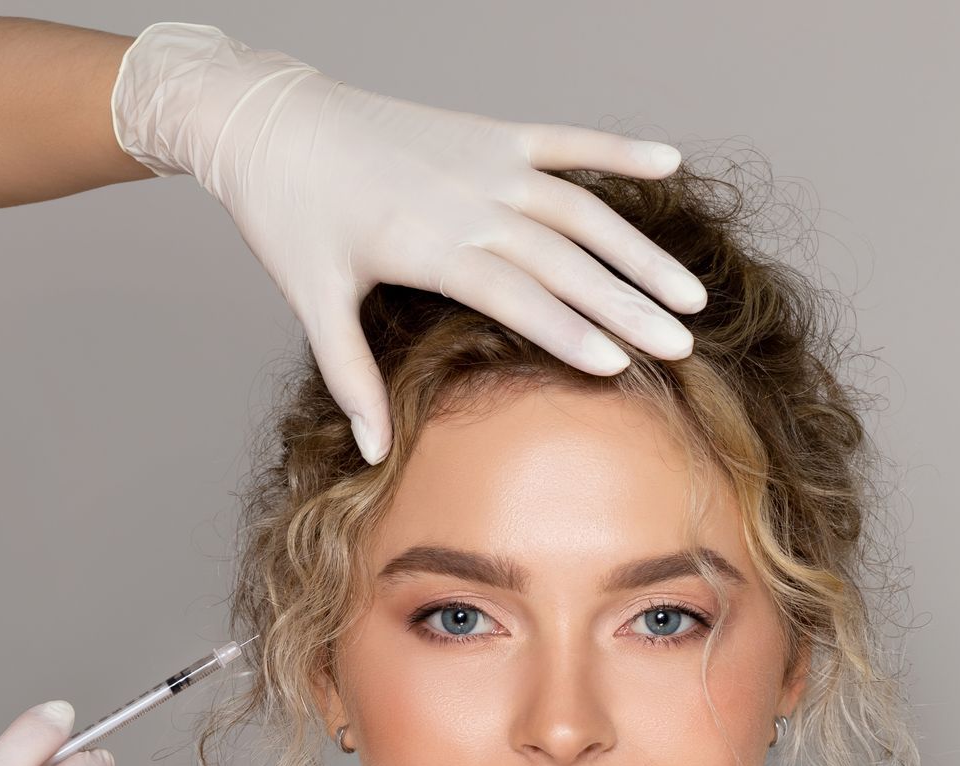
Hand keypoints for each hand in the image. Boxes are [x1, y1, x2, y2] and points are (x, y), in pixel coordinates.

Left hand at [110, 21, 708, 464]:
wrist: (270, 118)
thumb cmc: (288, 212)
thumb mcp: (311, 299)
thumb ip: (351, 376)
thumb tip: (377, 453)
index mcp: (425, 242)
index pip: (514, 293)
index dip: (567, 329)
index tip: (619, 364)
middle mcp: (466, 198)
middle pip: (564, 258)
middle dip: (627, 304)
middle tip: (681, 345)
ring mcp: (485, 159)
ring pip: (581, 207)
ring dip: (640, 249)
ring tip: (689, 293)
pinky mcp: (490, 131)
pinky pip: (567, 139)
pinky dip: (618, 148)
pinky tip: (673, 162)